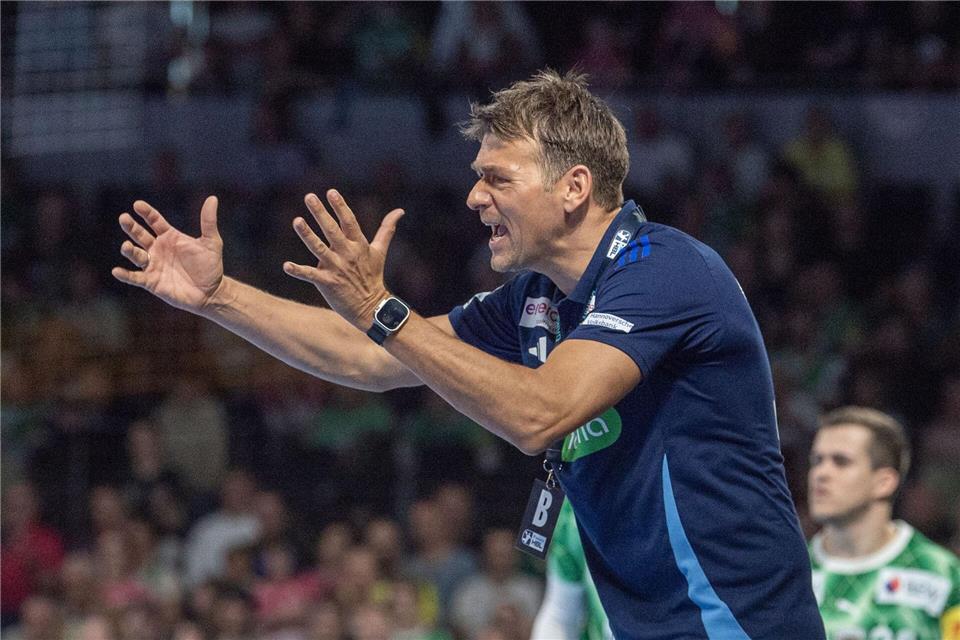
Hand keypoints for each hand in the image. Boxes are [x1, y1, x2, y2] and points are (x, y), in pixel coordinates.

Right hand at [112, 197, 224, 312]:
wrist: (211, 292)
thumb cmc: (211, 266)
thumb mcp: (212, 242)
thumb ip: (208, 222)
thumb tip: (212, 198)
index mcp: (170, 237)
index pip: (154, 221)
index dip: (146, 213)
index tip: (138, 205)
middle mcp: (158, 249)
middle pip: (140, 235)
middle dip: (131, 227)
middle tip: (124, 218)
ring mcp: (154, 265)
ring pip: (136, 255)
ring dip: (129, 250)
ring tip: (126, 246)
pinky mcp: (152, 282)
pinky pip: (136, 278)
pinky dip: (126, 275)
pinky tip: (117, 271)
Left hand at [283, 190, 403, 327]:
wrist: (372, 307)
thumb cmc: (374, 276)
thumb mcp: (380, 251)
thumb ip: (387, 229)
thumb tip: (400, 211)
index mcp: (358, 245)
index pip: (349, 221)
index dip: (340, 206)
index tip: (331, 192)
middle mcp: (347, 254)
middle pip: (332, 230)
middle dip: (320, 213)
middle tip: (309, 197)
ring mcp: (336, 268)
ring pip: (319, 248)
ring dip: (307, 235)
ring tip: (297, 221)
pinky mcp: (327, 283)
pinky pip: (310, 275)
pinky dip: (298, 271)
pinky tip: (286, 266)